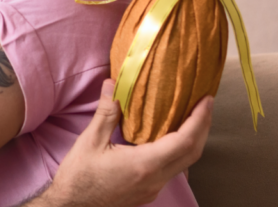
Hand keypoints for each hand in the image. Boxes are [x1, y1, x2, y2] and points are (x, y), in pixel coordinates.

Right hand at [37, 79, 212, 206]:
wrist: (72, 206)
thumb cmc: (79, 177)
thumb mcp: (90, 141)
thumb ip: (106, 112)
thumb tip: (113, 84)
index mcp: (144, 164)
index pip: (184, 141)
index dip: (199, 120)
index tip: (205, 100)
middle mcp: (155, 179)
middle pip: (192, 153)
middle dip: (203, 127)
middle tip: (204, 104)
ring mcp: (153, 188)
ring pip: (185, 163)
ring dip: (193, 140)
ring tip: (191, 118)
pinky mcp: (148, 191)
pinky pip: (173, 170)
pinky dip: (179, 151)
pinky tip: (170, 139)